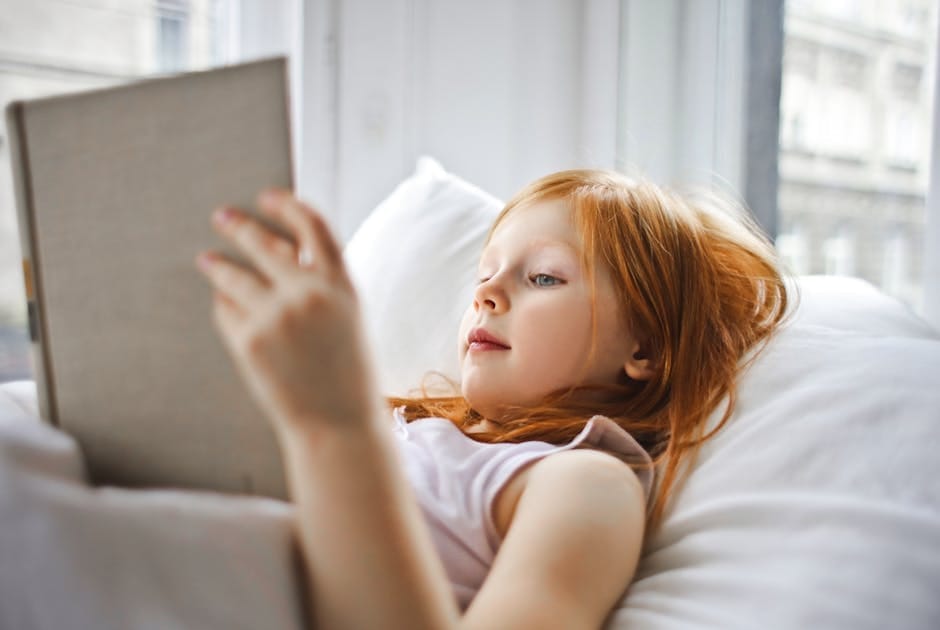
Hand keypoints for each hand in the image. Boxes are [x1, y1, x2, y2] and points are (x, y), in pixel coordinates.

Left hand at [195, 189, 379, 436]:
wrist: (338, 425)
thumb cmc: (347, 374)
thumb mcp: (348, 318)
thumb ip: (322, 284)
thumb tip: (282, 249)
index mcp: (341, 285)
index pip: (312, 225)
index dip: (288, 205)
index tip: (268, 197)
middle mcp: (308, 293)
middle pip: (264, 242)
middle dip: (239, 226)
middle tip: (222, 217)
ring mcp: (276, 316)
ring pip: (235, 275)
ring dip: (218, 264)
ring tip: (207, 259)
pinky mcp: (249, 341)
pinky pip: (227, 311)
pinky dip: (226, 307)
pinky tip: (227, 308)